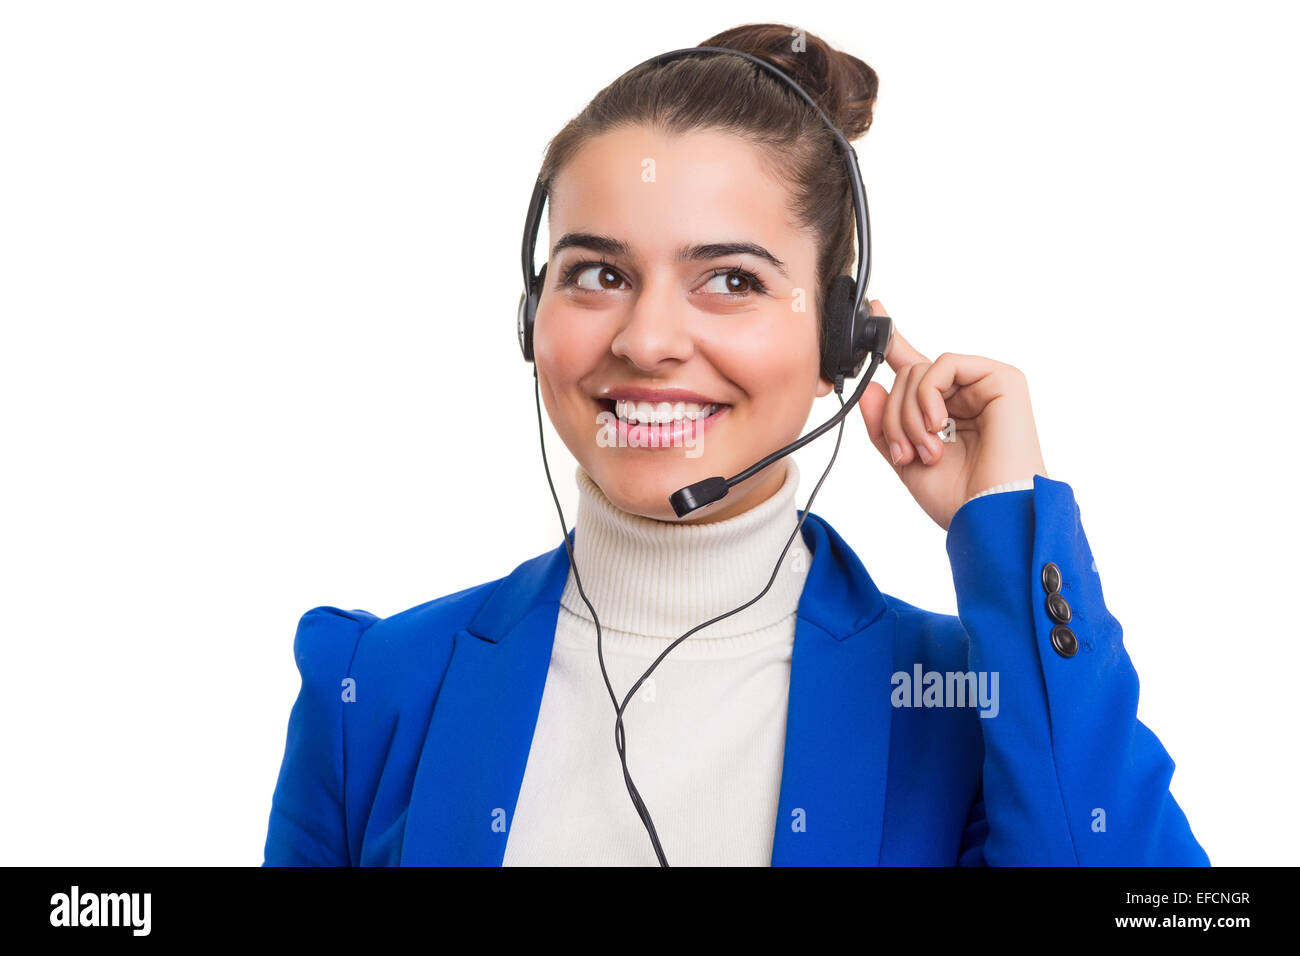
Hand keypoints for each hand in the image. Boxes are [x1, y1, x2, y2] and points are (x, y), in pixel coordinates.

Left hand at [857, 300, 1047, 530]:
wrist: (991, 518)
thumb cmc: (959, 499)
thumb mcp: (906, 461)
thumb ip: (884, 426)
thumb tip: (871, 389)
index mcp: (947, 413)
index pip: (915, 372)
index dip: (893, 342)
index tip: (875, 311)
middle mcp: (966, 395)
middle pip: (907, 377)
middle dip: (895, 417)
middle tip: (906, 452)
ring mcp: (985, 384)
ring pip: (920, 371)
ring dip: (909, 414)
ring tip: (927, 450)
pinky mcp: (1002, 379)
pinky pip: (945, 364)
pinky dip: (928, 395)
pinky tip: (938, 424)